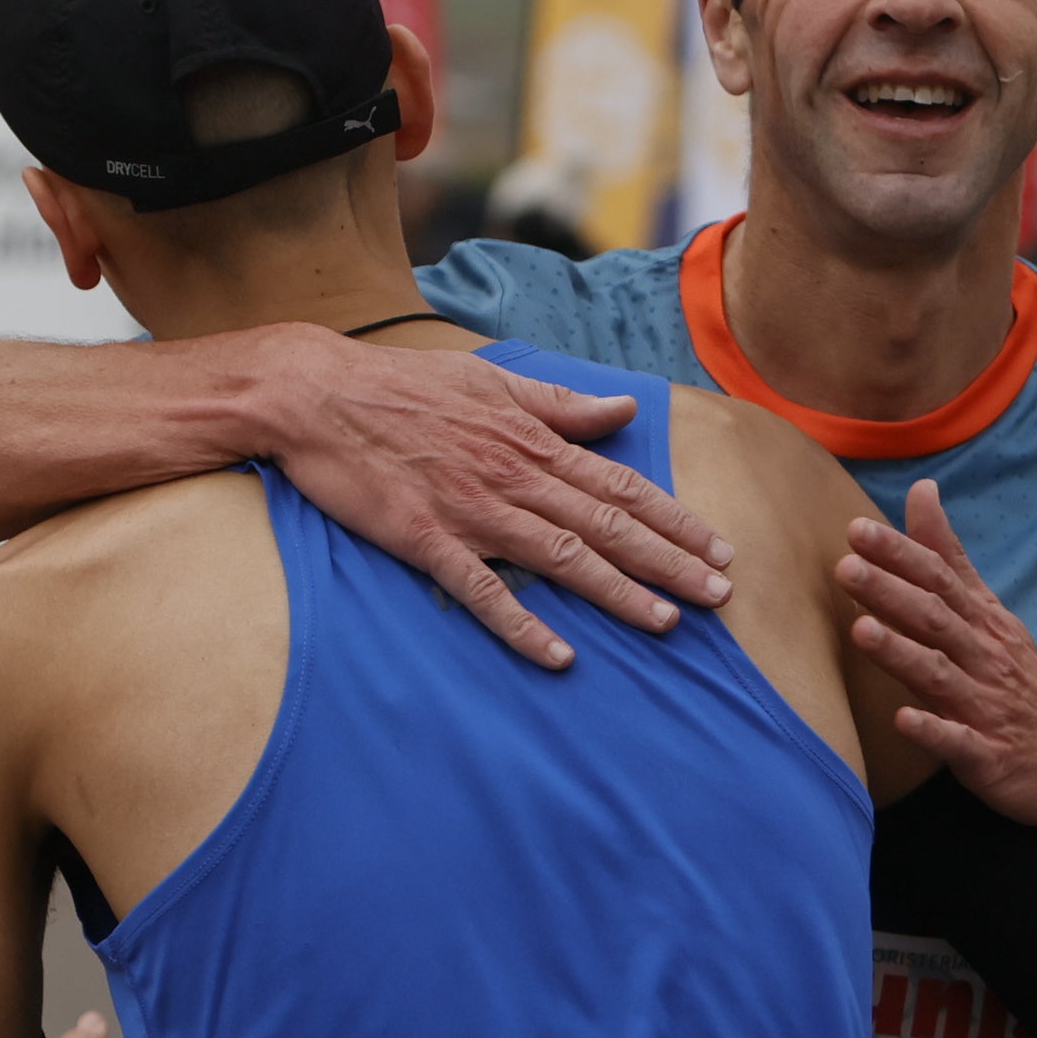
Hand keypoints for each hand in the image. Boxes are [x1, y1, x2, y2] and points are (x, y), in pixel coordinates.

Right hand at [256, 326, 734, 670]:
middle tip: (720, 595)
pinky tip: (560, 656)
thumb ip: (560, 403)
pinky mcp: (426, 539)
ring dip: (617, 592)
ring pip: (560, 556)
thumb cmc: (404, 386)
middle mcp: (513, 476)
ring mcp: (471, 510)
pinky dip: (522, 625)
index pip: (618, 485)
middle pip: (605, 525)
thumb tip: (622, 410)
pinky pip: (482, 591)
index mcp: (530, 439)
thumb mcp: (491, 381)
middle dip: (668, 560)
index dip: (674, 519)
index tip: (719, 547)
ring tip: (666, 623)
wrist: (316, 395)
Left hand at [838, 479, 1036, 843]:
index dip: (900, 554)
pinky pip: (959, 743)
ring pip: (940, 675)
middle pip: (936, 618)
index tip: (858, 529)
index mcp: (983, 623)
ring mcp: (987, 708)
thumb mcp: (990, 615)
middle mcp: (985, 658)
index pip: (939, 579)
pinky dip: (933, 731)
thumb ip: (949, 558)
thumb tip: (920, 491)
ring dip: (902, 652)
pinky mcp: (989, 756)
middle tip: (846, 567)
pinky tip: (903, 721)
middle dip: (890, 591)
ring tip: (861, 631)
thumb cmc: (1021, 682)